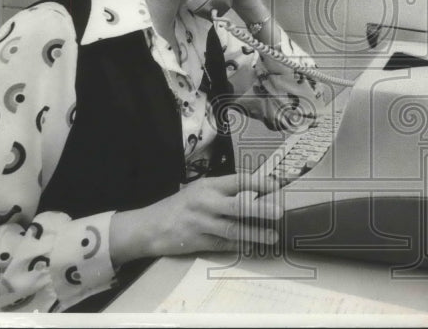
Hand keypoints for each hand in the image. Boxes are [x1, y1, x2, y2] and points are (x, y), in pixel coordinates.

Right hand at [110, 174, 280, 264]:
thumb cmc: (178, 207)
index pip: (238, 181)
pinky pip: (223, 245)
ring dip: (255, 233)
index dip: (259, 183)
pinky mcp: (198, 242)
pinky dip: (239, 246)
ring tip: (272, 236)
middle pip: (237, 205)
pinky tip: (252, 247)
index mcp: (208, 186)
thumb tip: (256, 195)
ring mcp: (202, 224)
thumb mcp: (199, 191)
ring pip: (233, 229)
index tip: (276, 186)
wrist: (148, 227)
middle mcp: (206, 203)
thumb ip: (223, 192)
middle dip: (260, 208)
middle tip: (278, 211)